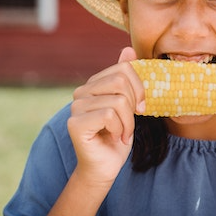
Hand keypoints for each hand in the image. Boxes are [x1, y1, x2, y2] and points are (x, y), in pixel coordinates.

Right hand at [68, 47, 144, 187]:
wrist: (106, 166)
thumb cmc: (118, 135)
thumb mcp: (128, 104)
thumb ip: (126, 77)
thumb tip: (128, 49)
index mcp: (94, 84)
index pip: (124, 68)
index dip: (139, 87)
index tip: (140, 107)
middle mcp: (81, 91)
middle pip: (120, 81)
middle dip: (133, 105)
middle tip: (130, 123)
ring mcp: (76, 106)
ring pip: (118, 100)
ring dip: (128, 122)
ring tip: (122, 132)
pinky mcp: (75, 123)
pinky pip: (109, 115)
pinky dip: (120, 129)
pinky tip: (116, 137)